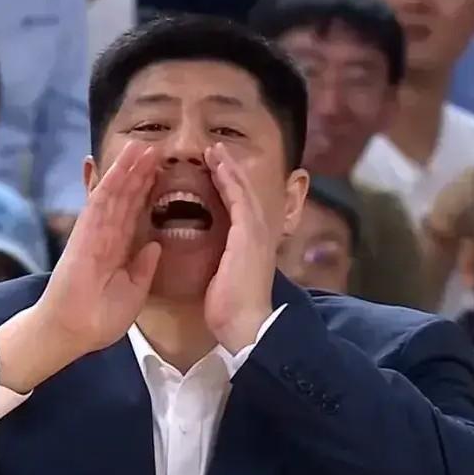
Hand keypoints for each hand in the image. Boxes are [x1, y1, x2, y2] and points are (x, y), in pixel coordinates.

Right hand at [34, 141, 160, 355]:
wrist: (75, 330)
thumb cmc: (101, 317)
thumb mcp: (135, 290)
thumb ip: (143, 266)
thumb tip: (155, 244)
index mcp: (118, 250)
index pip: (135, 214)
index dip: (148, 192)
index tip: (163, 173)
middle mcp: (107, 235)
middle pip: (126, 197)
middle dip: (140, 173)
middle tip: (156, 149)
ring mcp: (95, 231)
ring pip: (115, 193)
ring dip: (128, 169)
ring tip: (144, 145)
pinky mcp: (84, 232)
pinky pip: (100, 201)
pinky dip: (111, 180)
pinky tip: (123, 163)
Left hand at [203, 144, 274, 353]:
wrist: (245, 325)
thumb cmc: (231, 310)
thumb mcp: (225, 279)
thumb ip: (222, 262)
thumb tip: (214, 258)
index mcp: (252, 245)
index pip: (241, 207)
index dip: (229, 186)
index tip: (214, 170)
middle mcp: (259, 234)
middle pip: (245, 192)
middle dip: (230, 170)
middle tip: (215, 150)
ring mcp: (257, 233)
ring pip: (243, 190)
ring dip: (228, 168)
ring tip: (214, 150)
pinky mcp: (249, 235)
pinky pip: (238, 199)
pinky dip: (229, 180)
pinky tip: (218, 166)